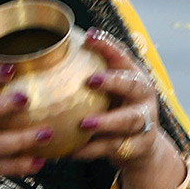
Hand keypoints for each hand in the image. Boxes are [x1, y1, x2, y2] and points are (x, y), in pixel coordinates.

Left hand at [67, 27, 162, 169]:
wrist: (142, 150)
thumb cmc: (115, 112)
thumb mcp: (107, 94)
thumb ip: (86, 79)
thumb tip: (44, 59)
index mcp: (133, 76)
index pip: (122, 56)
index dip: (107, 45)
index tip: (88, 36)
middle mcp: (142, 96)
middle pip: (132, 85)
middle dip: (113, 81)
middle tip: (90, 80)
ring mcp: (145, 121)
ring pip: (128, 120)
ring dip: (106, 122)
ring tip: (83, 124)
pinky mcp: (139, 146)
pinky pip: (113, 148)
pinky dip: (92, 150)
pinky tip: (71, 152)